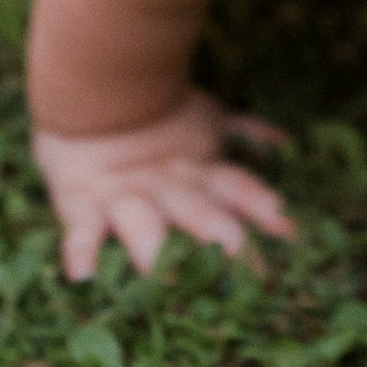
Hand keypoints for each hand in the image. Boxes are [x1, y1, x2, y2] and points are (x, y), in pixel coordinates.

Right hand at [33, 92, 294, 282]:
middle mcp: (165, 186)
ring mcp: (124, 196)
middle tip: (234, 253)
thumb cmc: (152, 113)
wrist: (88, 90)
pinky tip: (81, 276)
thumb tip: (283, 142)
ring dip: (151, 246)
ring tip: (157, 272)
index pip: (235, 187)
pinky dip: (79, 251)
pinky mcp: (81, 203)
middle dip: (215, 230)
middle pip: (195, 209)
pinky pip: (79, 230)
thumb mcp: (204, 118)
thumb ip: (243, 130)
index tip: (287, 231)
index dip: (260, 204)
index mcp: (197, 170)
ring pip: (142, 221)